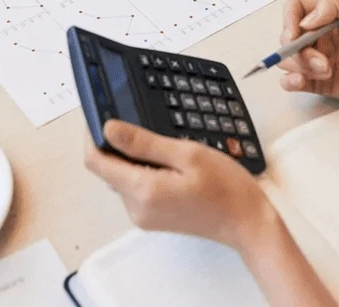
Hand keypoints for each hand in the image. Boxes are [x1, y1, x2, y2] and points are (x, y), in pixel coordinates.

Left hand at [84, 120, 278, 252]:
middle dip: (113, 145)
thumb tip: (108, 129)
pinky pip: (134, 188)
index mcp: (142, 191)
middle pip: (106, 170)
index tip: (101, 115)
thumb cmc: (225, 187)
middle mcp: (136, 209)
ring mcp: (143, 216)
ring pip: (120, 178)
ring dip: (130, 158)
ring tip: (160, 143)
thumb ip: (143, 143)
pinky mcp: (151, 217)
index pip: (96, 161)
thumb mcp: (186, 154)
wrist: (247, 222)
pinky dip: (141, 171)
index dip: (92, 136)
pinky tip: (166, 161)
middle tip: (137, 122)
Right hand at [278, 0, 338, 108]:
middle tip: (320, 58)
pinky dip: (289, 82)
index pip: (294, 11)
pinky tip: (300, 81)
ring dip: (300, 66)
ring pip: (288, 60)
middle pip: (287, 38)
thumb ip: (333, 4)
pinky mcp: (321, 83)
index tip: (297, 32)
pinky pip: (292, 82)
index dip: (289, 20)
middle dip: (297, 49)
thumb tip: (306, 20)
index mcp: (328, 17)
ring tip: (326, 70)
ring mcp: (319, 61)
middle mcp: (321, 37)